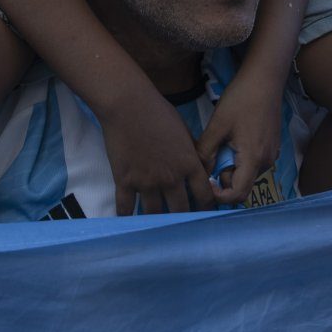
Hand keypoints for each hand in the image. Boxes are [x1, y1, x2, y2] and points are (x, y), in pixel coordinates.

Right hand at [101, 83, 213, 214]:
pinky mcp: (125, 181)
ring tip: (157, 226)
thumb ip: (191, 152)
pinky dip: (127, 216)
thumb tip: (196, 166)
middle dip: (183, 219)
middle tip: (182, 224)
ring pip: (155, 213)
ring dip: (157, 221)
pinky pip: (125, 207)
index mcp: (189, 164)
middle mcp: (171, 178)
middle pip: (181, 210)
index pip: (204, 195)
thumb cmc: (158, 112)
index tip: (204, 213)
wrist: (128, 105)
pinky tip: (129, 221)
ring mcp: (147, 182)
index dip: (206, 208)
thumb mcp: (184, 131)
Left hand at [197, 71, 284, 205]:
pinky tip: (231, 138)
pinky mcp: (272, 147)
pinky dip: (239, 158)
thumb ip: (206, 152)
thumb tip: (199, 173)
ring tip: (220, 143)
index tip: (205, 182)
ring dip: (230, 166)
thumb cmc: (241, 99)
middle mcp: (267, 162)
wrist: (265, 79)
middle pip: (241, 184)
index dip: (219, 195)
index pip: (237, 195)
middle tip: (210, 155)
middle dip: (222, 177)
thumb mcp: (217, 125)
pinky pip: (252, 162)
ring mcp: (272, 154)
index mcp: (253, 159)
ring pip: (246, 173)